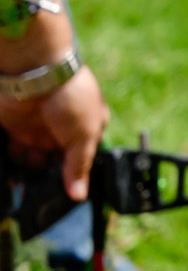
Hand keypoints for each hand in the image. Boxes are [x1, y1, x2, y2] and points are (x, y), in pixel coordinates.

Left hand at [0, 62, 105, 199]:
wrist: (37, 74)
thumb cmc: (71, 97)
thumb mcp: (84, 134)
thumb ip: (78, 166)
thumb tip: (79, 195)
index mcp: (89, 129)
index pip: (84, 161)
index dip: (77, 179)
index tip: (69, 197)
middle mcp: (65, 133)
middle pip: (58, 165)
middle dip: (52, 180)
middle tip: (46, 195)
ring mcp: (41, 132)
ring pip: (36, 163)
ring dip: (31, 175)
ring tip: (28, 188)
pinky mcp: (19, 132)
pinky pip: (16, 155)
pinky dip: (15, 166)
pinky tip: (16, 176)